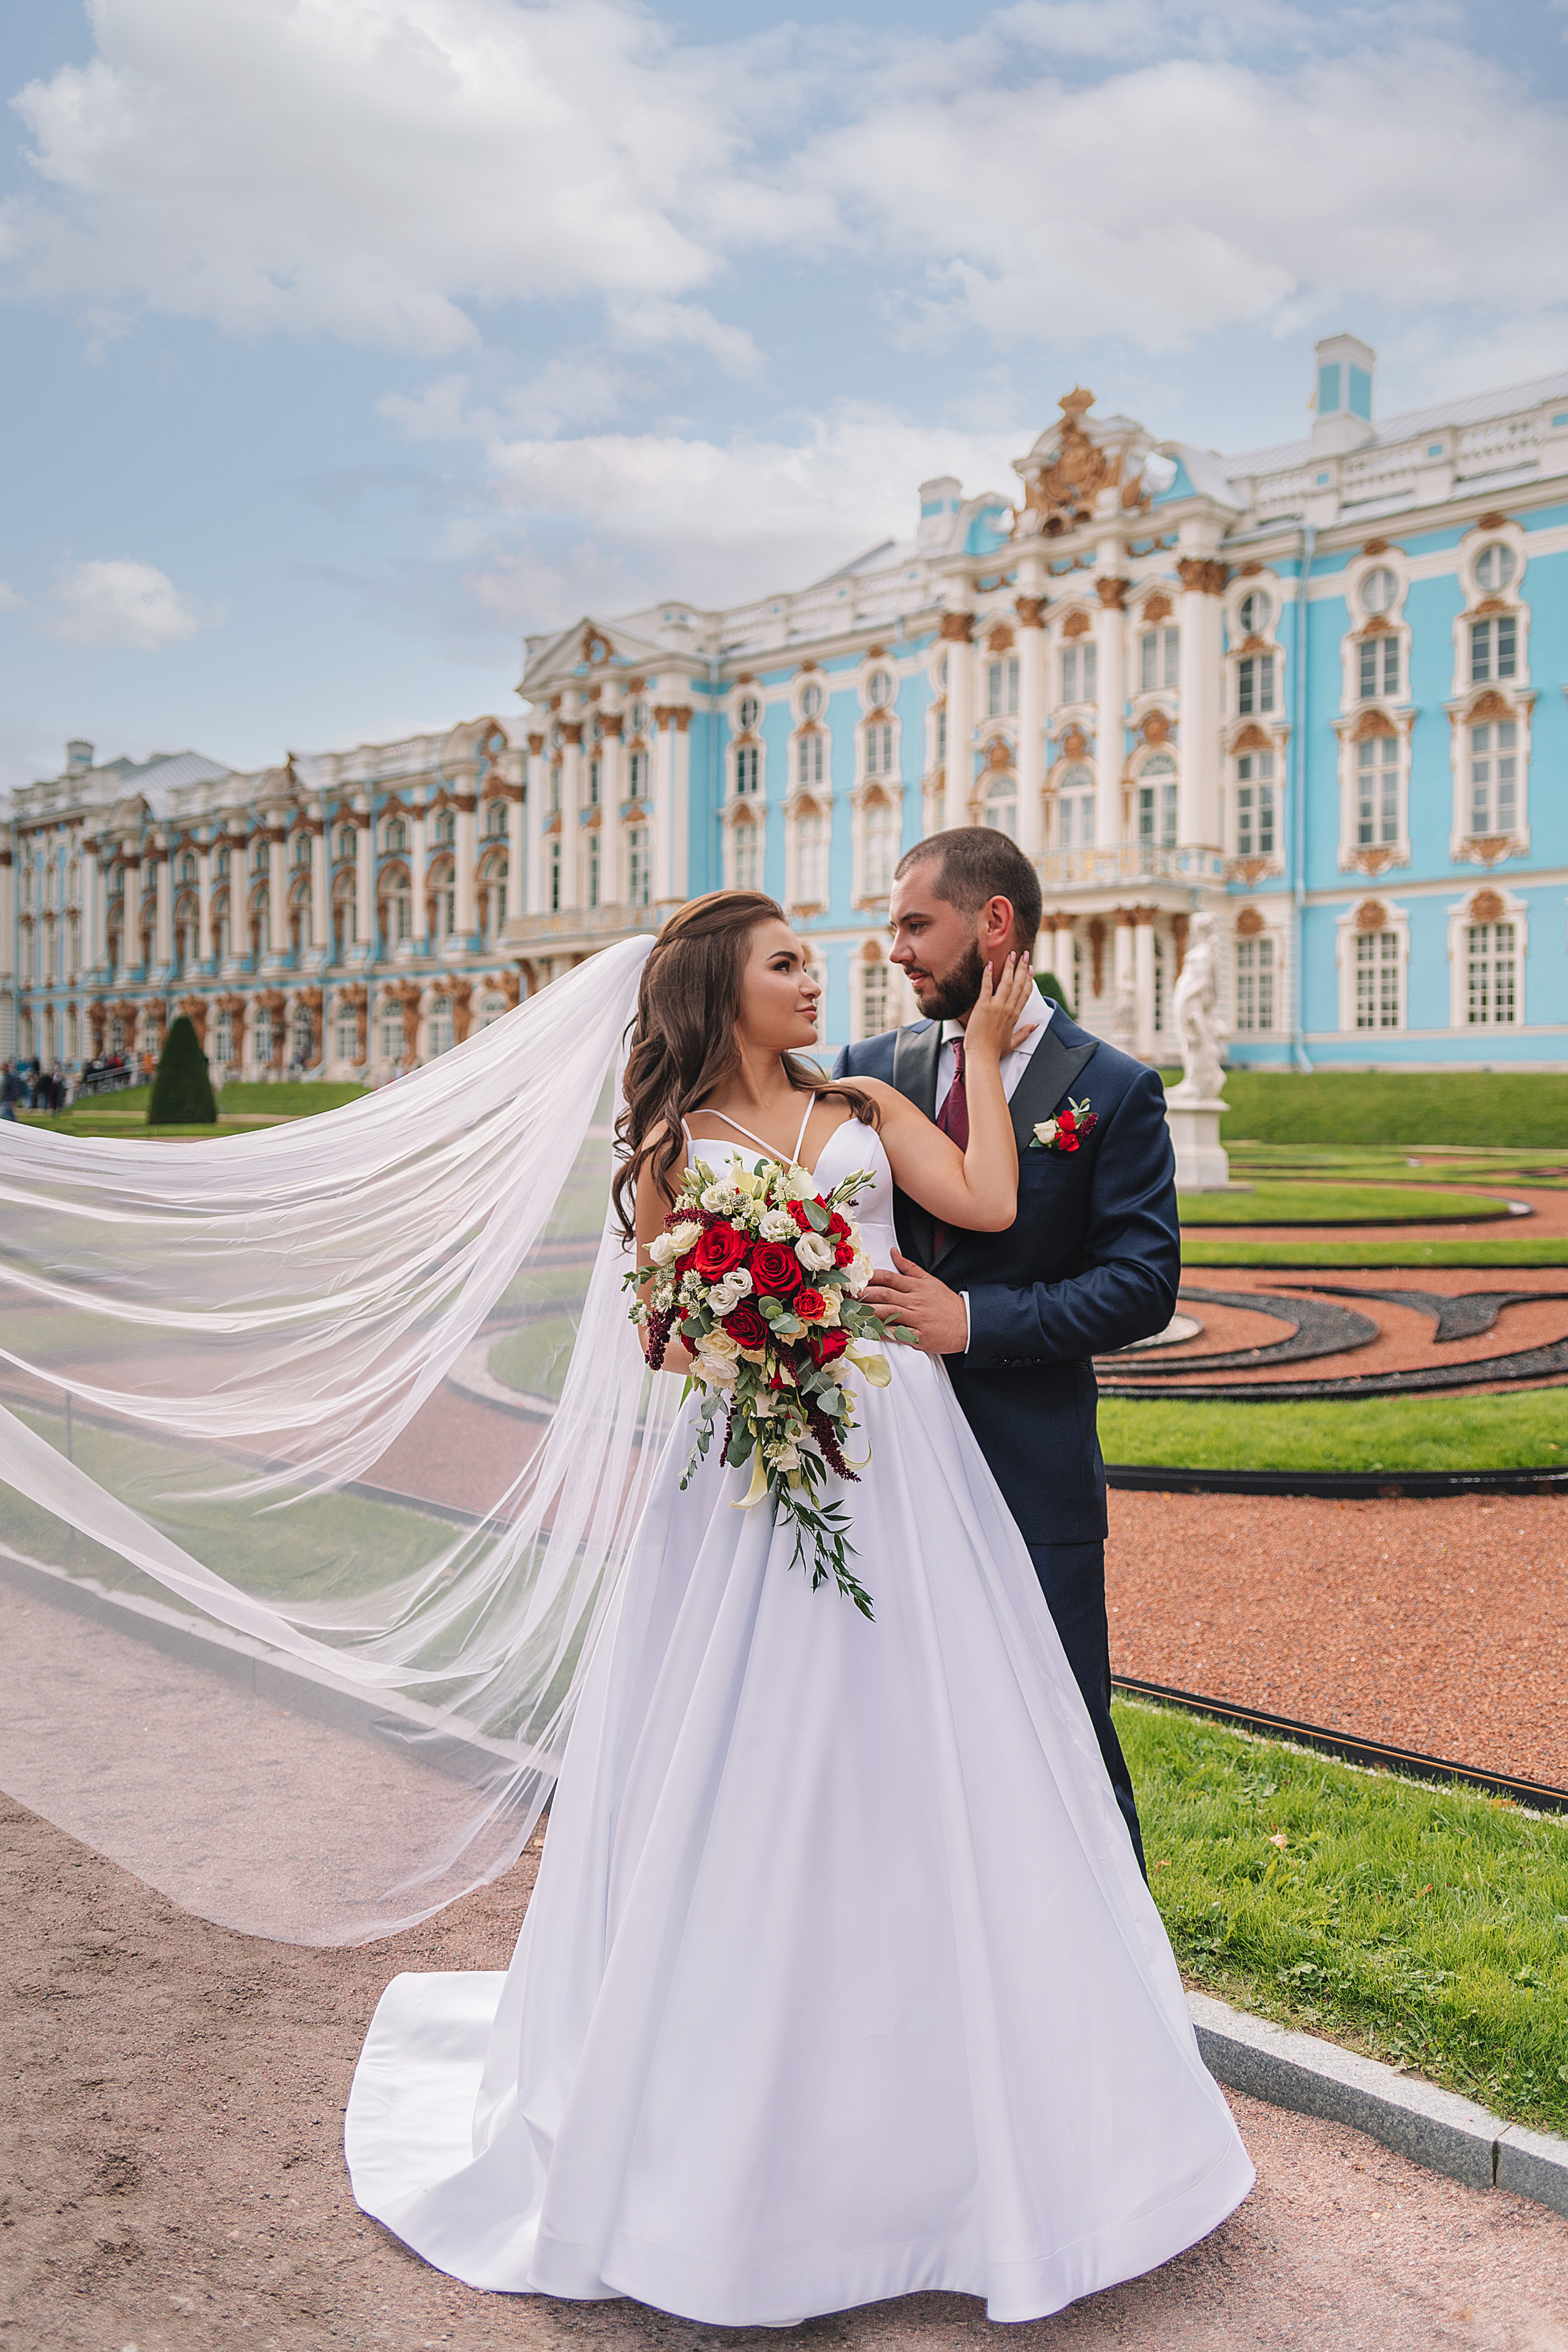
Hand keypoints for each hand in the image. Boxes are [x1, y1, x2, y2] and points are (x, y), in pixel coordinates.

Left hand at [862, 1252, 967, 1356]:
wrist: (968, 1323)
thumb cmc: (947, 1303)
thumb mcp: (930, 1280)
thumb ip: (909, 1267)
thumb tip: (893, 1252)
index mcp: (917, 1286)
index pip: (889, 1277)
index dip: (870, 1278)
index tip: (856, 1279)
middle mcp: (915, 1301)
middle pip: (885, 1294)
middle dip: (864, 1295)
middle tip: (848, 1296)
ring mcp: (917, 1319)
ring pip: (889, 1313)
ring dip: (869, 1313)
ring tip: (853, 1312)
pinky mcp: (920, 1337)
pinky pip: (899, 1334)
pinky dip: (883, 1333)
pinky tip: (870, 1331)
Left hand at [963, 952, 1037, 1066]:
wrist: (983, 1056)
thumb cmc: (995, 1051)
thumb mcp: (1013, 1042)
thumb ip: (1025, 1032)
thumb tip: (1035, 1025)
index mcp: (1015, 1015)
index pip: (1025, 992)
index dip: (1028, 978)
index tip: (1030, 967)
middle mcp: (1008, 1008)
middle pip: (1018, 983)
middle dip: (1021, 967)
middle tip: (1024, 954)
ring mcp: (997, 1006)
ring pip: (1006, 982)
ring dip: (1009, 967)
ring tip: (1011, 954)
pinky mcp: (983, 1006)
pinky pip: (987, 986)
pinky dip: (988, 974)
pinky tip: (989, 964)